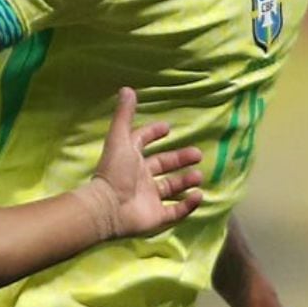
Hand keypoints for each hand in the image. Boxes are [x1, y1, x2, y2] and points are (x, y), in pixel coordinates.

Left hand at [81, 87, 204, 239]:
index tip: (168, 128)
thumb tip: (126, 88)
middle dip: (180, 159)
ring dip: (186, 181)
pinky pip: (175, 211)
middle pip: (163, 166)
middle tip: (197, 154)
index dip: (153, 134)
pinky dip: (188, 204)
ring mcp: (149, 198)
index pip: (142, 143)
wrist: (109, 207)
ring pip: (171, 188)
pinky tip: (198, 195)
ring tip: (198, 175)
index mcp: (131, 159)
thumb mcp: (120, 139)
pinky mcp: (156, 217)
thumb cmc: (114, 171)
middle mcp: (140, 178)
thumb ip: (124, 115)